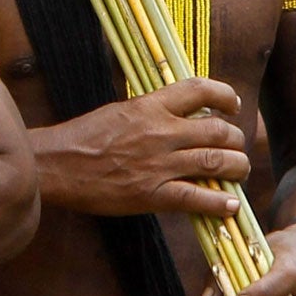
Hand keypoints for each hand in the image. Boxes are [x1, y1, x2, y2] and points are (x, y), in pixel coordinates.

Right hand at [36, 76, 248, 218]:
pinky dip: (218, 203)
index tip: (232, 105)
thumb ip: (152, 112)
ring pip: (214, 163)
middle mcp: (160, 132)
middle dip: (235, 140)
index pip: (199, 89)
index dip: (224, 96)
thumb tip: (180, 114)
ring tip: (239, 172)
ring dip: (236, 168)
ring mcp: (157, 165)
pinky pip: (195, 198)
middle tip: (236, 147)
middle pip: (217, 131)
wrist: (56, 164)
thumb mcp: (121, 111)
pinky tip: (230, 206)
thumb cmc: (84, 136)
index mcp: (150, 106)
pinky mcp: (151, 195)